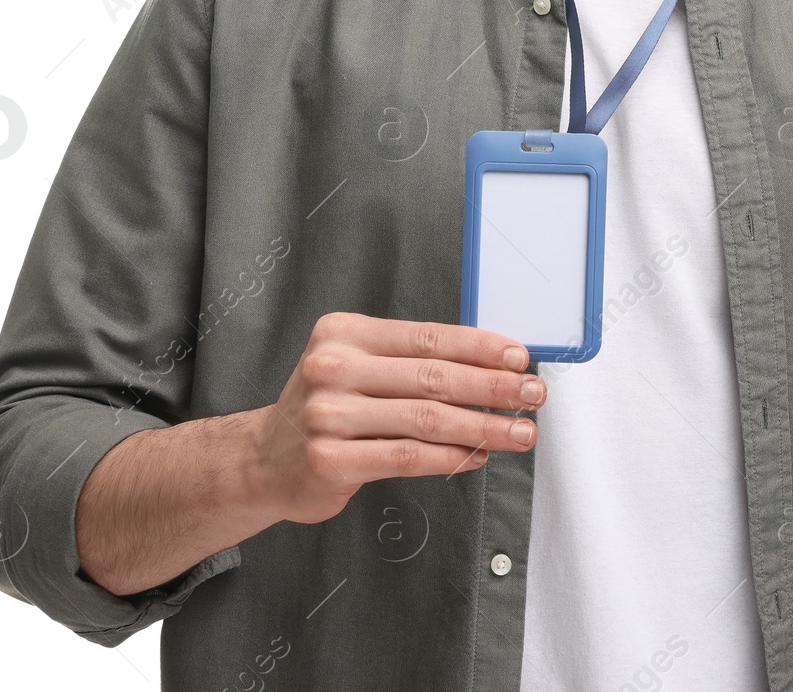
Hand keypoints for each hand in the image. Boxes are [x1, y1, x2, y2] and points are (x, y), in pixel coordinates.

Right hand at [249, 312, 544, 524]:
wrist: (261, 459)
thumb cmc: (326, 407)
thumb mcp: (356, 364)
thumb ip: (409, 361)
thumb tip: (489, 364)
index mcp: (345, 333)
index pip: (428, 337)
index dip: (480, 347)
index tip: (518, 357)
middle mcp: (333, 368)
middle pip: (433, 376)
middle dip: (492, 386)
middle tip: (532, 394)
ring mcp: (328, 415)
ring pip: (427, 419)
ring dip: (483, 426)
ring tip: (519, 431)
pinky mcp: (330, 459)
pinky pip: (407, 457)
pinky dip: (451, 457)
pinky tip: (478, 455)